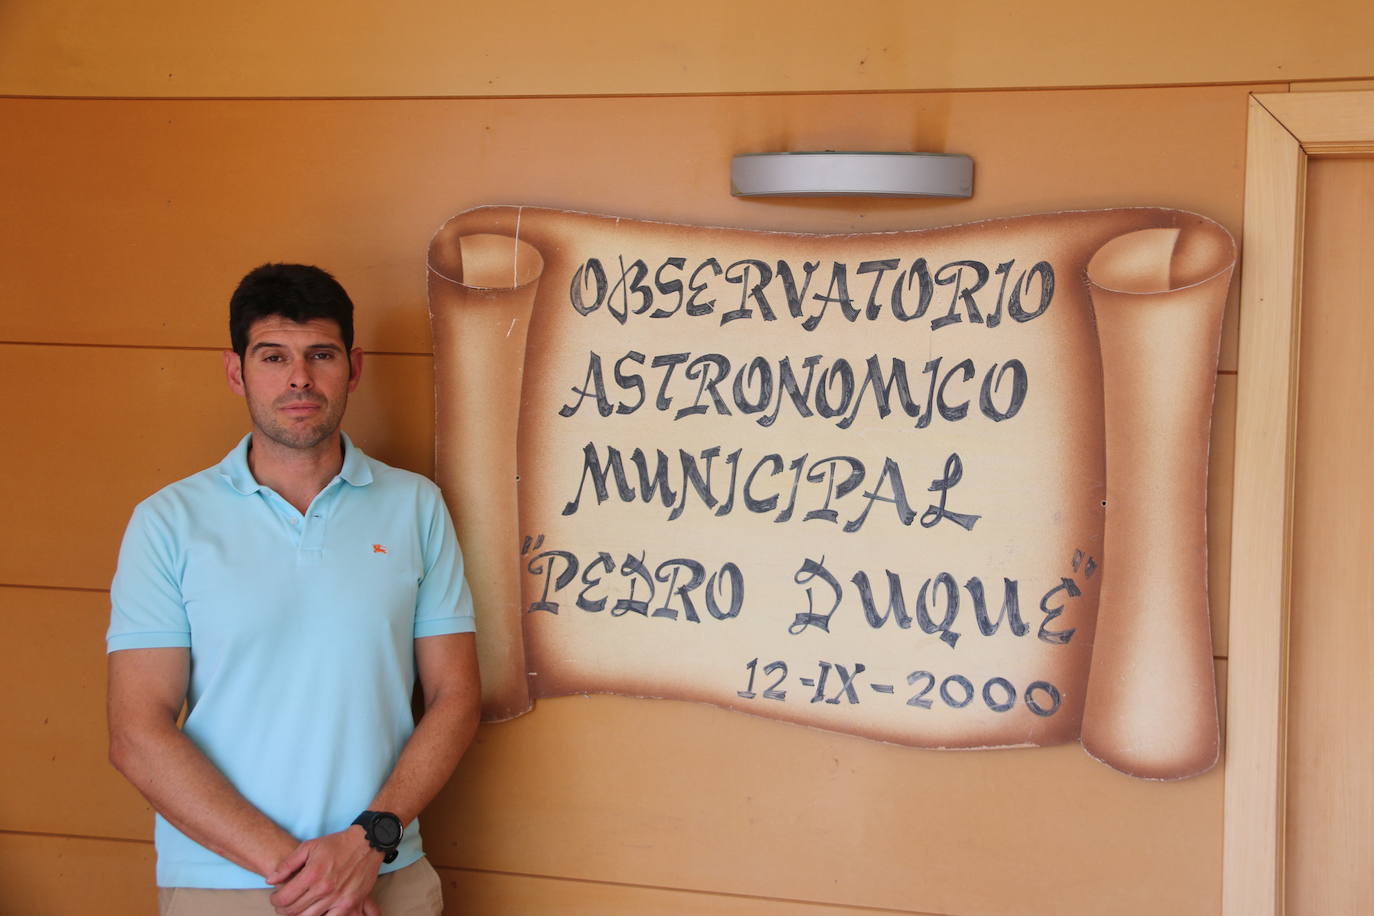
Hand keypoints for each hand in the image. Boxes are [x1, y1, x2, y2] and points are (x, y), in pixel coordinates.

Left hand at [266, 827, 382, 915]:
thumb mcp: (309, 847)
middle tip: (284, 905)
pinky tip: (315, 912)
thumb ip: (287, 864)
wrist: (366, 843)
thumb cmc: (337, 844)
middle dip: (284, 909)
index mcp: (311, 874)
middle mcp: (323, 888)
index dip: (275, 900)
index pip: (284, 898)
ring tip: (298, 909)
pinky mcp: (349, 903)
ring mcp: (337, 898)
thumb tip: (270, 880)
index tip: (276, 897)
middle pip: (294, 911)